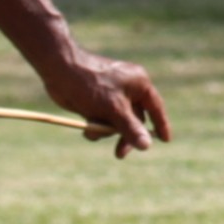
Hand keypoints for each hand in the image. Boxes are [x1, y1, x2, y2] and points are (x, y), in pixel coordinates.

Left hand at [39, 49, 171, 155]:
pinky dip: (95, 125)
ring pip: (116, 121)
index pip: (155, 108)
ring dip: (105, 130)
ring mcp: (111, 94)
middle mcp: (128, 88)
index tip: (165, 140)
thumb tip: (146, 146)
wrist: (58, 69)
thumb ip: (131, 128)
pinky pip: (103, 119)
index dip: (161, 125)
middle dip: (125, 136)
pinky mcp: (96, 100)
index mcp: (139, 84)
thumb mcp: (114, 109)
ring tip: (92, 131)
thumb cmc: (90, 84)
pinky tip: (86, 126)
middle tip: (120, 154)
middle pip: (134, 119)